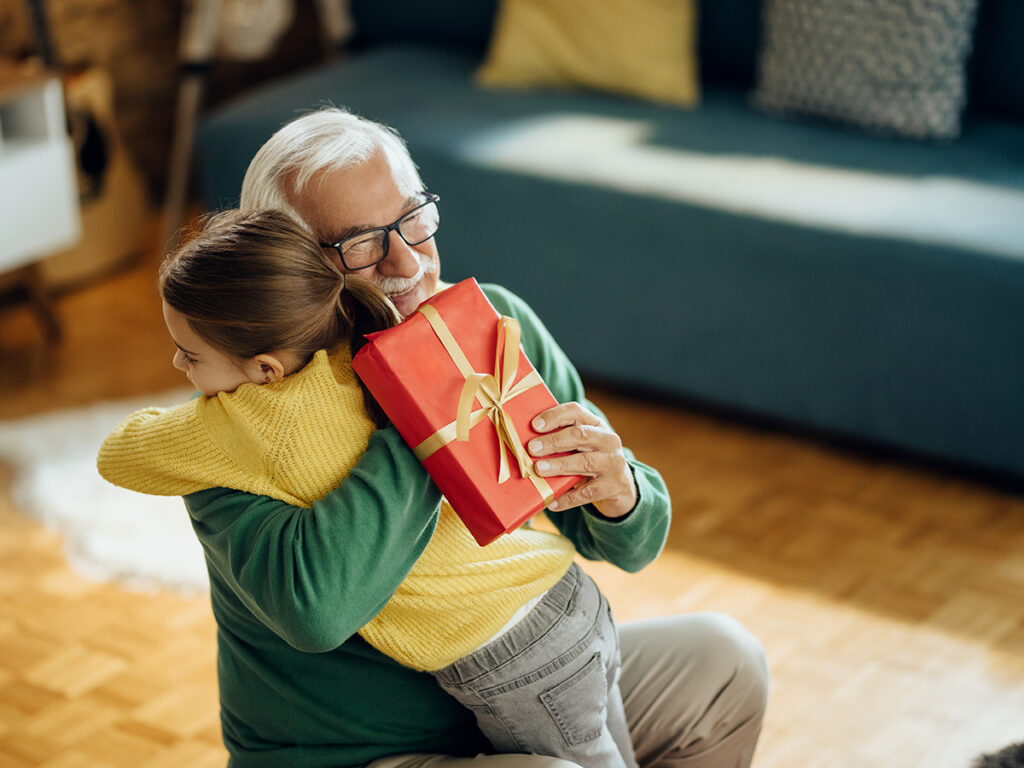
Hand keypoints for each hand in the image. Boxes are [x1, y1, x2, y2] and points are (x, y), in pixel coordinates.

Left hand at [527, 402, 636, 518]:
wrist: (622, 486)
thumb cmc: (591, 460)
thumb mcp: (582, 446)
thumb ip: (561, 440)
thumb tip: (524, 442)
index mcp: (596, 425)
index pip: (576, 412)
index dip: (554, 416)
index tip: (534, 425)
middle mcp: (608, 440)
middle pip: (579, 436)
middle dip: (553, 441)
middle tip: (531, 448)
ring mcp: (613, 463)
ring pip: (585, 462)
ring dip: (560, 465)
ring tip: (539, 469)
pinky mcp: (613, 486)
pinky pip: (587, 493)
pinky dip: (568, 498)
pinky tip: (552, 502)